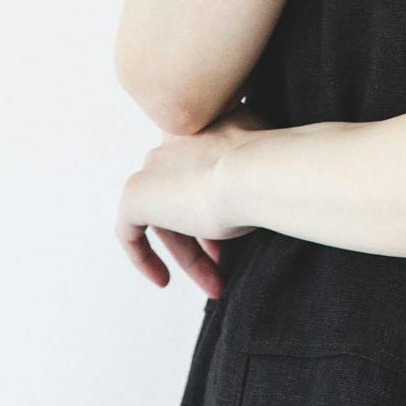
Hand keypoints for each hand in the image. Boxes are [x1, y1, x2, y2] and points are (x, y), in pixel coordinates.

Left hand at [116, 108, 264, 295]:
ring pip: (167, 217)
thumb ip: (256, 158)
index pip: (205, 169)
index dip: (219, 205)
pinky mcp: (135, 195)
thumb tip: (272, 179)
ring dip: (190, 254)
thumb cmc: (275, 165)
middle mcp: (173, 138)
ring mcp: (153, 166)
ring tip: (215, 285)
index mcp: (204, 120)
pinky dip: (144, 256)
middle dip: (207, 237)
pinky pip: (130, 231)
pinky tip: (162, 279)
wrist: (257, 171)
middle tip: (228, 267)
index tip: (238, 229)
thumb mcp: (268, 153)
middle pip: (185, 196)